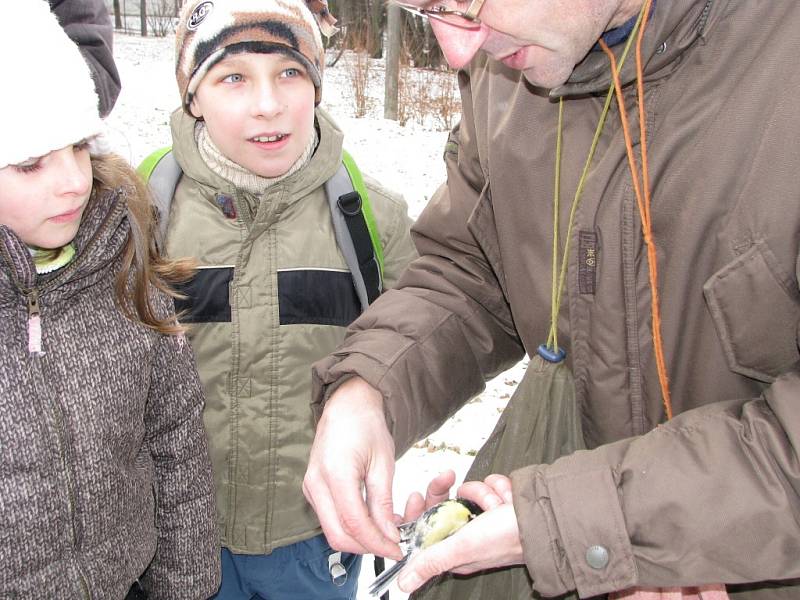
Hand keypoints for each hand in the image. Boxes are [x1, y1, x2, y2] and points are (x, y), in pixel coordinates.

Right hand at [302, 377, 401, 558]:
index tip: (397, 551)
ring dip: (358, 540)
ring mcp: (310, 487)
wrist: (346, 406)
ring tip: (385, 535)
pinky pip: (329, 519)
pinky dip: (350, 528)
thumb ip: (383, 503)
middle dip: (366, 548)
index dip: (377, 543)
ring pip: (332, 531)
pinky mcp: (312, 490)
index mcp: (336, 473)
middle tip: (392, 548)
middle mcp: (316, 483)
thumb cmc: (367, 428)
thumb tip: (389, 536)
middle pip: (337, 535)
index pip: (354, 523)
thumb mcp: (383, 463)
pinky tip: (370, 523)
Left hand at [396, 475, 524, 593]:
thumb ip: (432, 561)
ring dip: (485, 493)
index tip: (417, 495)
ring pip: (470, 490)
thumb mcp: (462, 547)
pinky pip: (489, 484)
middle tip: (464, 489)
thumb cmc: (507, 537)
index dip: (422, 510)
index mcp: (456, 548)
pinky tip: (508, 499)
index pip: (427, 526)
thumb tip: (403, 584)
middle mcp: (469, 532)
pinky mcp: (500, 502)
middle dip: (459, 494)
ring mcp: (486, 516)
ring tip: (499, 506)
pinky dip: (500, 488)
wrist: (547, 519)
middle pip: (447, 503)